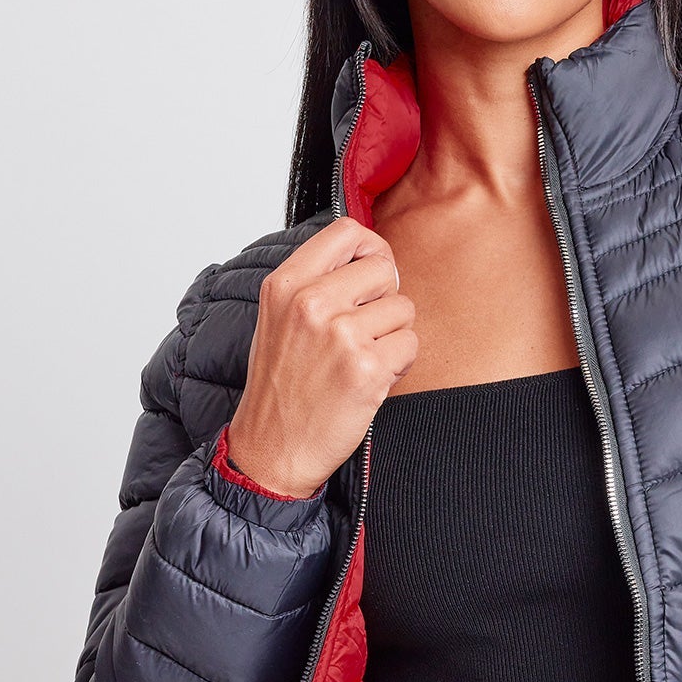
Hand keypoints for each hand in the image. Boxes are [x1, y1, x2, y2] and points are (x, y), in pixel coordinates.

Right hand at [226, 219, 417, 496]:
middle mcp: (310, 303)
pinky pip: (410, 345)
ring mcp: (340, 335)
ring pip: (403, 309)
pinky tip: (369, 380)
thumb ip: (316, 282)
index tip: (372, 274)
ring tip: (360, 360)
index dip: (371, 249)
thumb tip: (371, 257)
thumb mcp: (279, 319)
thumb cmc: (279, 388)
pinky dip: (399, 365)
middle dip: (385, 300)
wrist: (271, 450)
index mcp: (285, 285)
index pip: (346, 231)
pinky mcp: (366, 368)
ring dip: (392, 336)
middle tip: (363, 331)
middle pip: (383, 269)